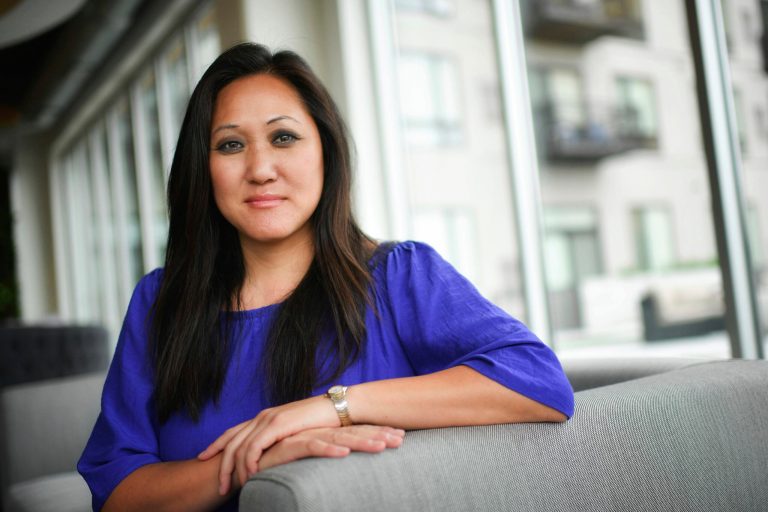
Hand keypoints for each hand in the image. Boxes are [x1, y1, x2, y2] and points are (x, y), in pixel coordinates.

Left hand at [198, 395, 340, 494]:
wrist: (338, 408)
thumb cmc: (322, 422)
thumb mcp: (295, 432)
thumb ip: (281, 440)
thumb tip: (274, 456)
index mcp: (265, 417)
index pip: (233, 432)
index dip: (216, 445)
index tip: (203, 458)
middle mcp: (263, 416)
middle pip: (231, 442)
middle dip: (222, 465)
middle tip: (220, 487)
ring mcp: (269, 419)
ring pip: (240, 448)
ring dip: (236, 470)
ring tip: (236, 488)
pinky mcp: (278, 425)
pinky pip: (254, 447)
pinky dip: (250, 463)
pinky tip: (251, 475)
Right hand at [258, 425, 404, 470]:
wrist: (244, 462)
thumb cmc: (277, 463)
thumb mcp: (308, 463)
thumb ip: (327, 458)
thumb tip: (348, 461)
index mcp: (324, 434)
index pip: (356, 432)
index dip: (377, 433)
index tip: (400, 438)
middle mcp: (316, 431)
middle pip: (353, 432)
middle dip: (378, 435)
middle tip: (400, 439)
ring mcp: (302, 435)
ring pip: (338, 438)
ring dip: (361, 441)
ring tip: (383, 446)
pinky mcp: (287, 444)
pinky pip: (311, 446)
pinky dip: (328, 449)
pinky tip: (344, 453)